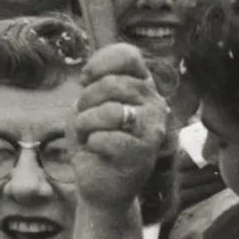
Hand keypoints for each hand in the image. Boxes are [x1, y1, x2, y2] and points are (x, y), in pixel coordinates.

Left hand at [70, 43, 168, 209]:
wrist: (98, 181)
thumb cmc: (94, 137)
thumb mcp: (89, 103)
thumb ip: (97, 82)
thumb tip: (91, 75)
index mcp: (143, 86)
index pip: (128, 56)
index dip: (101, 63)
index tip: (85, 79)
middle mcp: (155, 104)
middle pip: (113, 83)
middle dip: (87, 99)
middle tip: (84, 117)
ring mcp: (152, 130)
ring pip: (112, 111)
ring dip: (87, 123)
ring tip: (88, 135)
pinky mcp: (143, 155)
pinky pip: (106, 138)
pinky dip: (91, 143)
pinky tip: (96, 150)